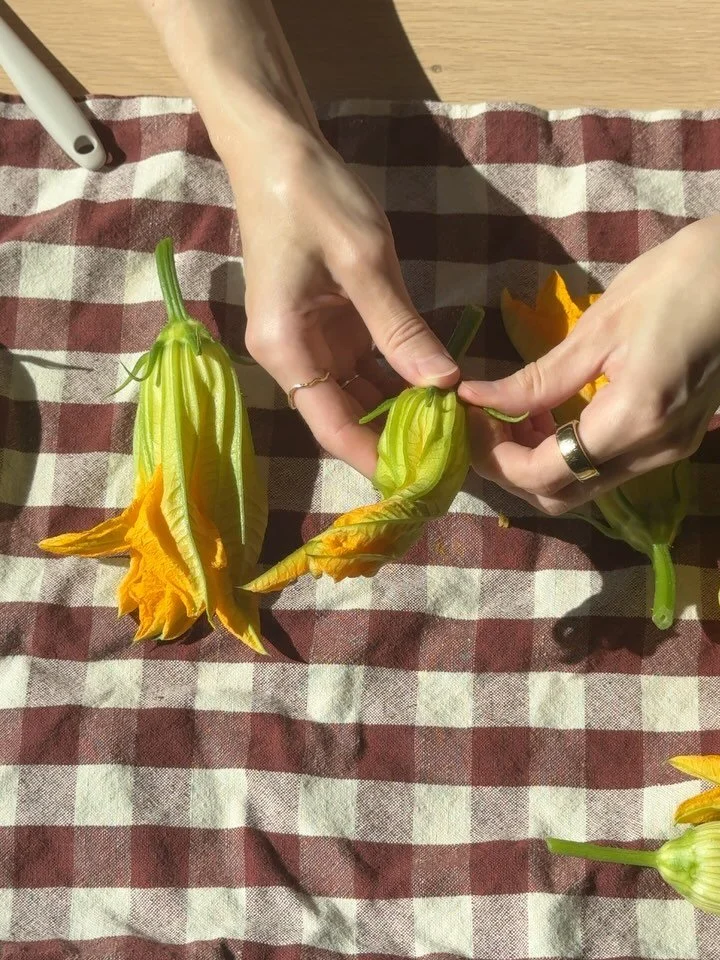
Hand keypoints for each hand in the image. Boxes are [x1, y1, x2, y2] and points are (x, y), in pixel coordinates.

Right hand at [226, 128, 457, 476]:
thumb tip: (446, 386)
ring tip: (454, 430)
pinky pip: (363, 367)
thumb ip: (402, 331)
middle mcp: (292, 357)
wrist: (277, 149)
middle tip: (455, 456)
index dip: (380, 458)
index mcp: (287, 349)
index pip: (334, 428)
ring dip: (401, 412)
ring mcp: (308, 342)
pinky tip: (437, 391)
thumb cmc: (314, 198)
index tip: (428, 477)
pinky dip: (397, 379)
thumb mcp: (365, 262)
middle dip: (397, 439)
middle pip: (345, 419)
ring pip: (357, 396)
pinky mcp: (326, 326)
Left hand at [460, 216, 719, 513]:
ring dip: (538, 461)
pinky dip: (569, 452)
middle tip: (482, 425)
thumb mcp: (599, 328)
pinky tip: (547, 416)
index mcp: (635, 422)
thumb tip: (479, 401)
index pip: (545, 474)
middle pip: (562, 495)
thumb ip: (537, 380)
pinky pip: (608, 466)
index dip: (496, 458)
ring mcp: (671, 449)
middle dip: (510, 469)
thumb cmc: (679, 281)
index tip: (467, 422)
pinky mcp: (676, 437)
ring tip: (509, 416)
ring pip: (584, 485)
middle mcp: (655, 451)